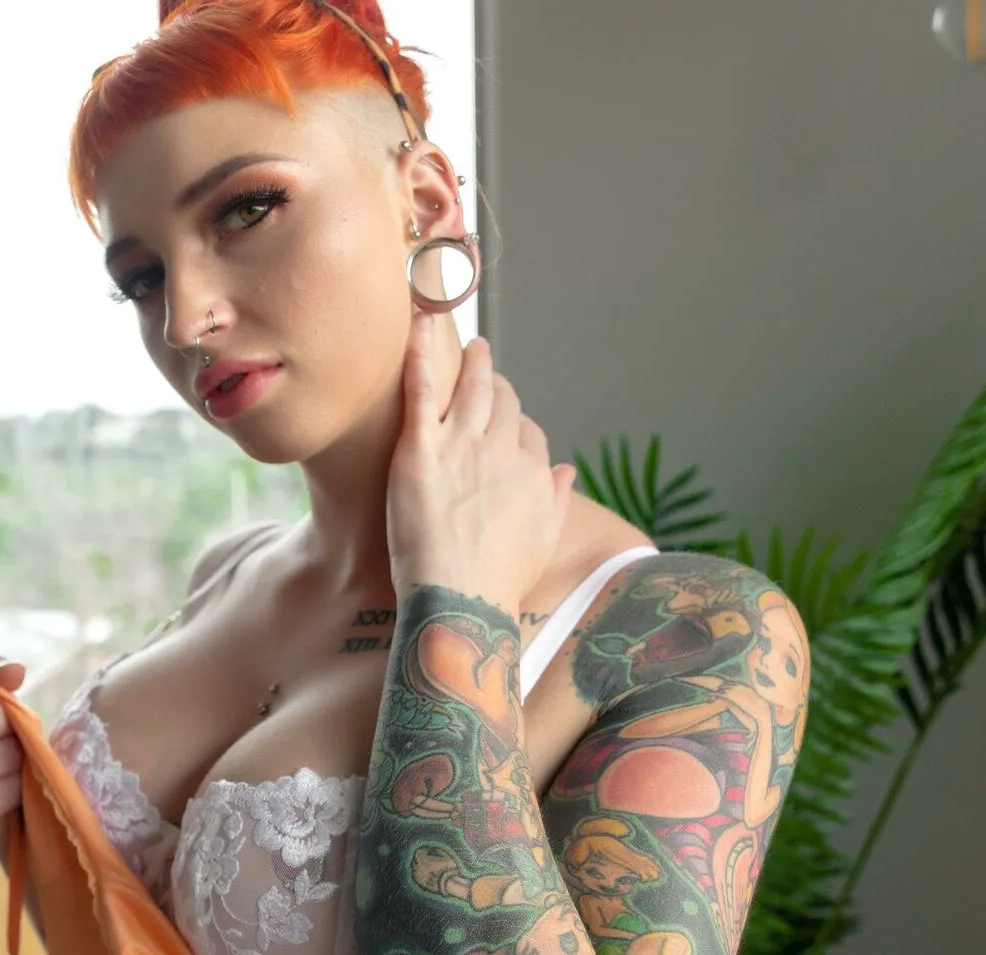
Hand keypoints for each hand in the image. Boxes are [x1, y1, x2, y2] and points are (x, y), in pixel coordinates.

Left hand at [386, 321, 576, 614]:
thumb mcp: (540, 541)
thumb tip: (566, 472)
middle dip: (494, 384)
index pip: (528, 434)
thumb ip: (554, 500)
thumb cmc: (496, 583)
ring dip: (471, 361)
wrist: (459, 600)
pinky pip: (423, 388)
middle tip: (482, 365)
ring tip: (468, 343)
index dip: (515, 426)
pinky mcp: (421, 449)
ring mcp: (462, 446)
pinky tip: (418, 323)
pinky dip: (422, 352)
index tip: (504, 423)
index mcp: (532, 474)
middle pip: (502, 403)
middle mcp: (502, 451)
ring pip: (470, 388)